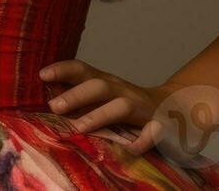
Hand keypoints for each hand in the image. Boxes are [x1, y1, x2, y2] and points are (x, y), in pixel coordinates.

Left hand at [39, 60, 218, 158]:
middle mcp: (123, 91)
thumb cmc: (128, 105)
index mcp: (108, 83)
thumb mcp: (105, 95)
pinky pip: (153, 132)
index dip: (63, 69)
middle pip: (100, 86)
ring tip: (79, 127)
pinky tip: (131, 149)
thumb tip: (46, 96)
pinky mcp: (161, 125)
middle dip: (77, 94)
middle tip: (55, 106)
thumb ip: (80, 95)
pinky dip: (143, 140)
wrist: (176, 107)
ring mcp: (142, 107)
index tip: (42, 74)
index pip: (84, 70)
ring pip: (122, 106)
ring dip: (100, 115)